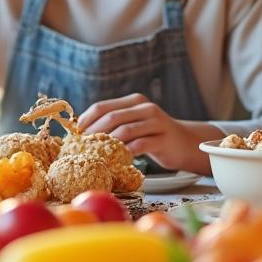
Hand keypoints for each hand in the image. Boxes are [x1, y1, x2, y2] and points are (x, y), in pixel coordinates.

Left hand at [79, 93, 198, 170]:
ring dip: (108, 144)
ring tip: (97, 154)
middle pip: (112, 117)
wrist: (185, 143)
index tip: (75, 133)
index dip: (86, 119)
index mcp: (133, 101)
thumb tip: (82, 133)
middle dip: (94, 132)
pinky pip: (140, 146)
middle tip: (83, 147)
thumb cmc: (153, 136)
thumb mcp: (134, 123)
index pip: (103, 106)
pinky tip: (118, 161)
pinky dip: (126, 153)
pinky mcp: (163, 139)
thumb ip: (115, 124)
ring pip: (125, 130)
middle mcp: (145, 108)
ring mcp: (156, 122)